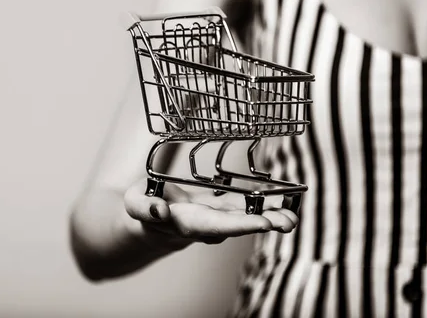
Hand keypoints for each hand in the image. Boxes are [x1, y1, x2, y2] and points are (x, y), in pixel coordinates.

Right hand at [124, 179, 298, 249]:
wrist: (150, 216)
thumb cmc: (141, 208)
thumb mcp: (134, 204)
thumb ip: (142, 207)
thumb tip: (159, 210)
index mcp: (184, 223)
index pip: (214, 226)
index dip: (239, 224)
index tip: (263, 222)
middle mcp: (205, 224)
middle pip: (236, 225)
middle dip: (262, 223)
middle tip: (287, 221)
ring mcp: (216, 217)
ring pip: (245, 217)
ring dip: (269, 216)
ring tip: (292, 215)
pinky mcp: (222, 207)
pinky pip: (245, 205)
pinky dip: (263, 203)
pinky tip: (283, 200)